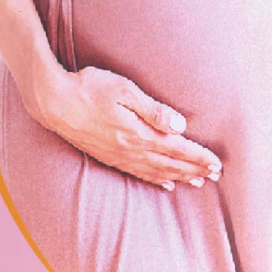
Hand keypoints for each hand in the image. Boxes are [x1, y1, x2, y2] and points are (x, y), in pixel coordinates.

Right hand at [32, 65, 221, 189]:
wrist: (54, 102)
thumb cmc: (89, 88)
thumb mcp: (124, 91)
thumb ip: (153, 110)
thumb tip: (180, 126)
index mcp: (139, 133)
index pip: (177, 148)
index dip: (198, 156)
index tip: (217, 163)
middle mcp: (131, 149)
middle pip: (171, 163)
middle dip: (195, 169)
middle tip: (217, 176)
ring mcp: (119, 155)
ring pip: (157, 172)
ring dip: (180, 177)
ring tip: (198, 182)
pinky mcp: (108, 156)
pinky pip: (139, 174)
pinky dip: (156, 180)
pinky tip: (165, 183)